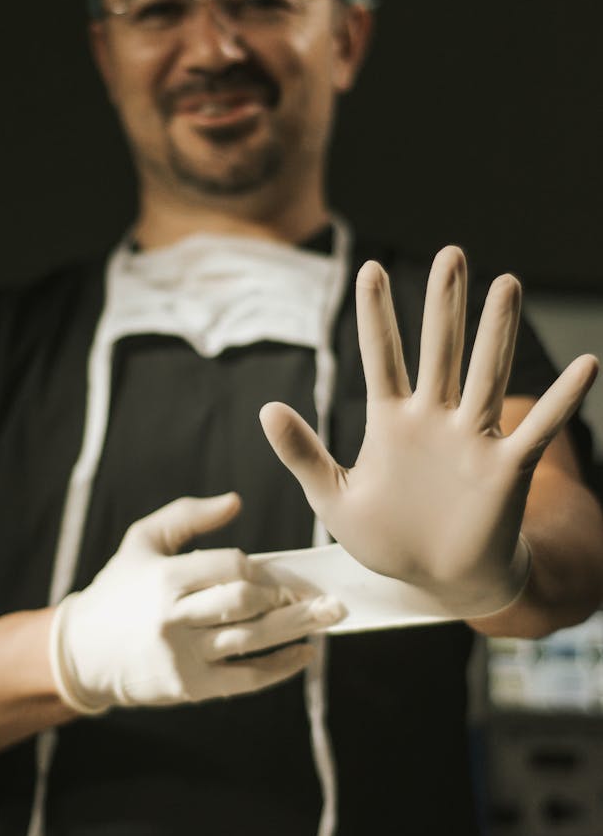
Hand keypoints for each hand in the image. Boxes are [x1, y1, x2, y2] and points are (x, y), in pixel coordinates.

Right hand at [48, 492, 343, 713]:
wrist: (82, 653)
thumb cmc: (119, 587)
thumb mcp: (142, 540)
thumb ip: (187, 515)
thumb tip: (236, 502)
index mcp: (165, 577)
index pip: (228, 566)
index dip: (260, 569)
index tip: (279, 573)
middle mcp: (174, 617)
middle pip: (245, 603)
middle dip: (285, 597)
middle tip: (319, 592)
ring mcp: (183, 655)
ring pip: (252, 639)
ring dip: (298, 627)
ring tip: (332, 615)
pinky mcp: (190, 687)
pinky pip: (246, 678)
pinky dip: (281, 668)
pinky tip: (306, 654)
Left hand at [260, 247, 597, 616]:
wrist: (438, 582)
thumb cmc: (387, 539)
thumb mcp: (333, 499)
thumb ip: (302, 454)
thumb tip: (266, 408)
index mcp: (391, 420)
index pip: (381, 355)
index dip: (376, 314)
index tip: (369, 268)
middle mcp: (434, 418)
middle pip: (440, 349)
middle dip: (444, 303)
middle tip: (450, 253)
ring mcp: (472, 439)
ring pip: (486, 374)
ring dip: (497, 332)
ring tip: (507, 284)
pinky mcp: (505, 468)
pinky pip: (537, 429)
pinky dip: (563, 400)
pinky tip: (587, 365)